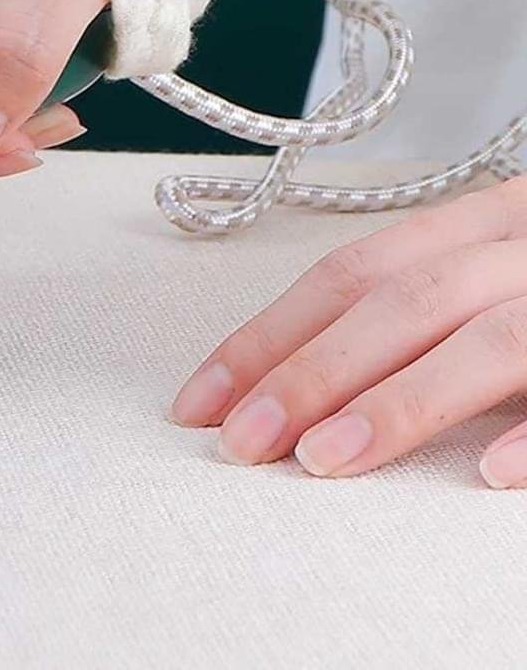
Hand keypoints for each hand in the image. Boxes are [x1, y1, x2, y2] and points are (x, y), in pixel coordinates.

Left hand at [172, 175, 526, 486]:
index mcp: (480, 224)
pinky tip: (486, 472)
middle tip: (243, 441)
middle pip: (401, 302)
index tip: (202, 400)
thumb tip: (293, 383)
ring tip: (323, 459)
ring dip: (395, 402)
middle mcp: (520, 248)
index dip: (269, 334)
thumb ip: (413, 316)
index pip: (350, 273)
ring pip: (485, 340)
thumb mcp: (489, 279)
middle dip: (310, 373)